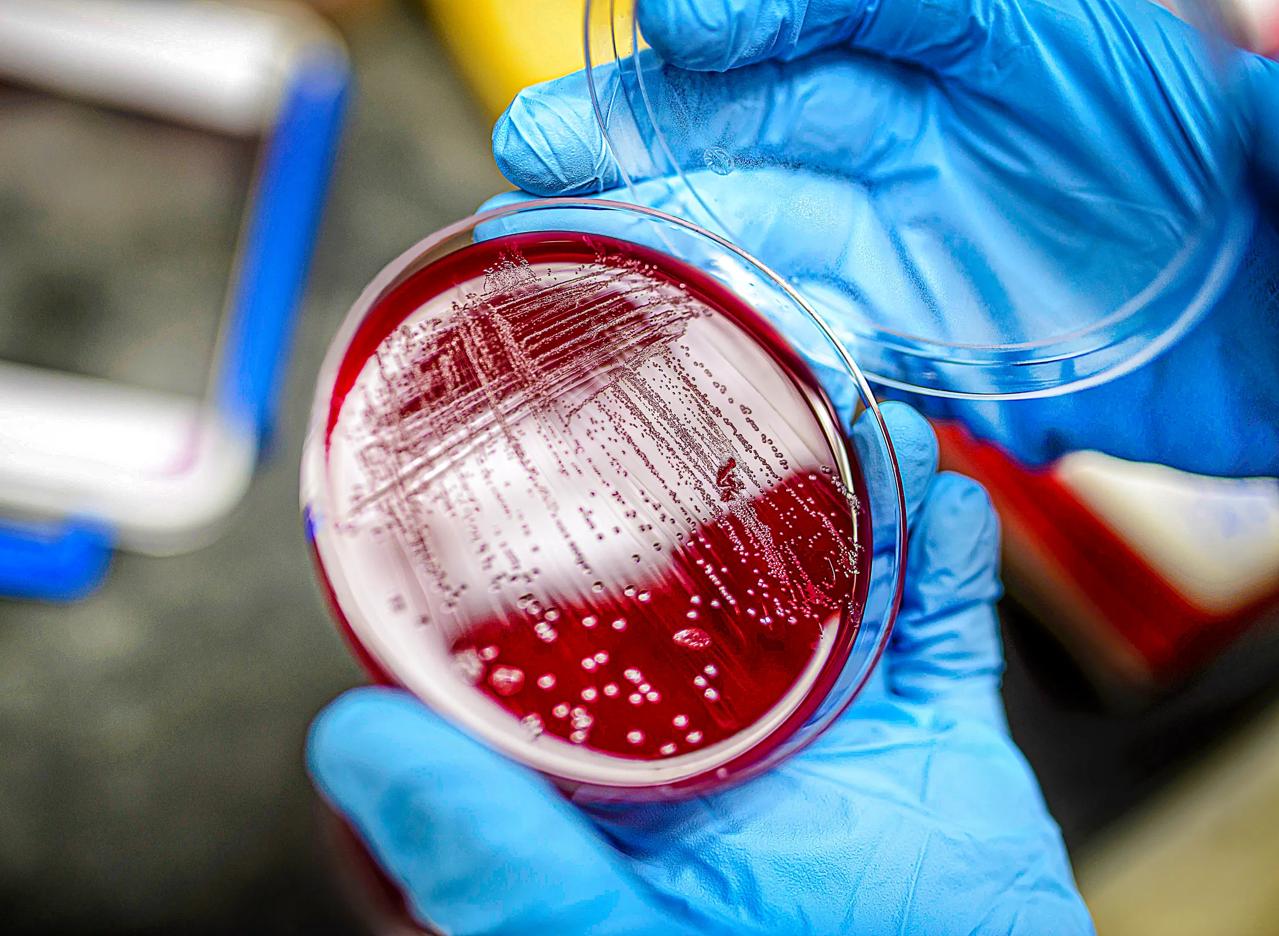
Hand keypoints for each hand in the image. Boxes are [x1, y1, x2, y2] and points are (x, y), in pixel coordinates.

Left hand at [308, 403, 1093, 935]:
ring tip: (850, 409)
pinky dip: (954, 556)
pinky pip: (943, 625)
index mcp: (633, 746)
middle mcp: (727, 714)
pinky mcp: (933, 731)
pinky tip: (947, 493)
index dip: (577, 515)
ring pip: (836, 567)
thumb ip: (489, 850)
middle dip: (739, 465)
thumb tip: (348, 742)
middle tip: (732, 369)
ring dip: (852, 482)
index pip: (587, 606)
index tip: (566, 420)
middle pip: (724, 560)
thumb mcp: (591, 927)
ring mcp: (834, 716)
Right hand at [489, 0, 1278, 476]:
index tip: (688, 22)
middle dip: (658, 119)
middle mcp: (947, 124)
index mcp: (1028, 40)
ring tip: (558, 224)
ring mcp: (920, 230)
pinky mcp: (914, 328)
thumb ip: (1260, 71)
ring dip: (662, 223)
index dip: (775, 4)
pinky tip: (662, 325)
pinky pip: (804, 322)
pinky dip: (733, 324)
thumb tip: (1267, 28)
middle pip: (777, 103)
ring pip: (763, 216)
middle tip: (548, 137)